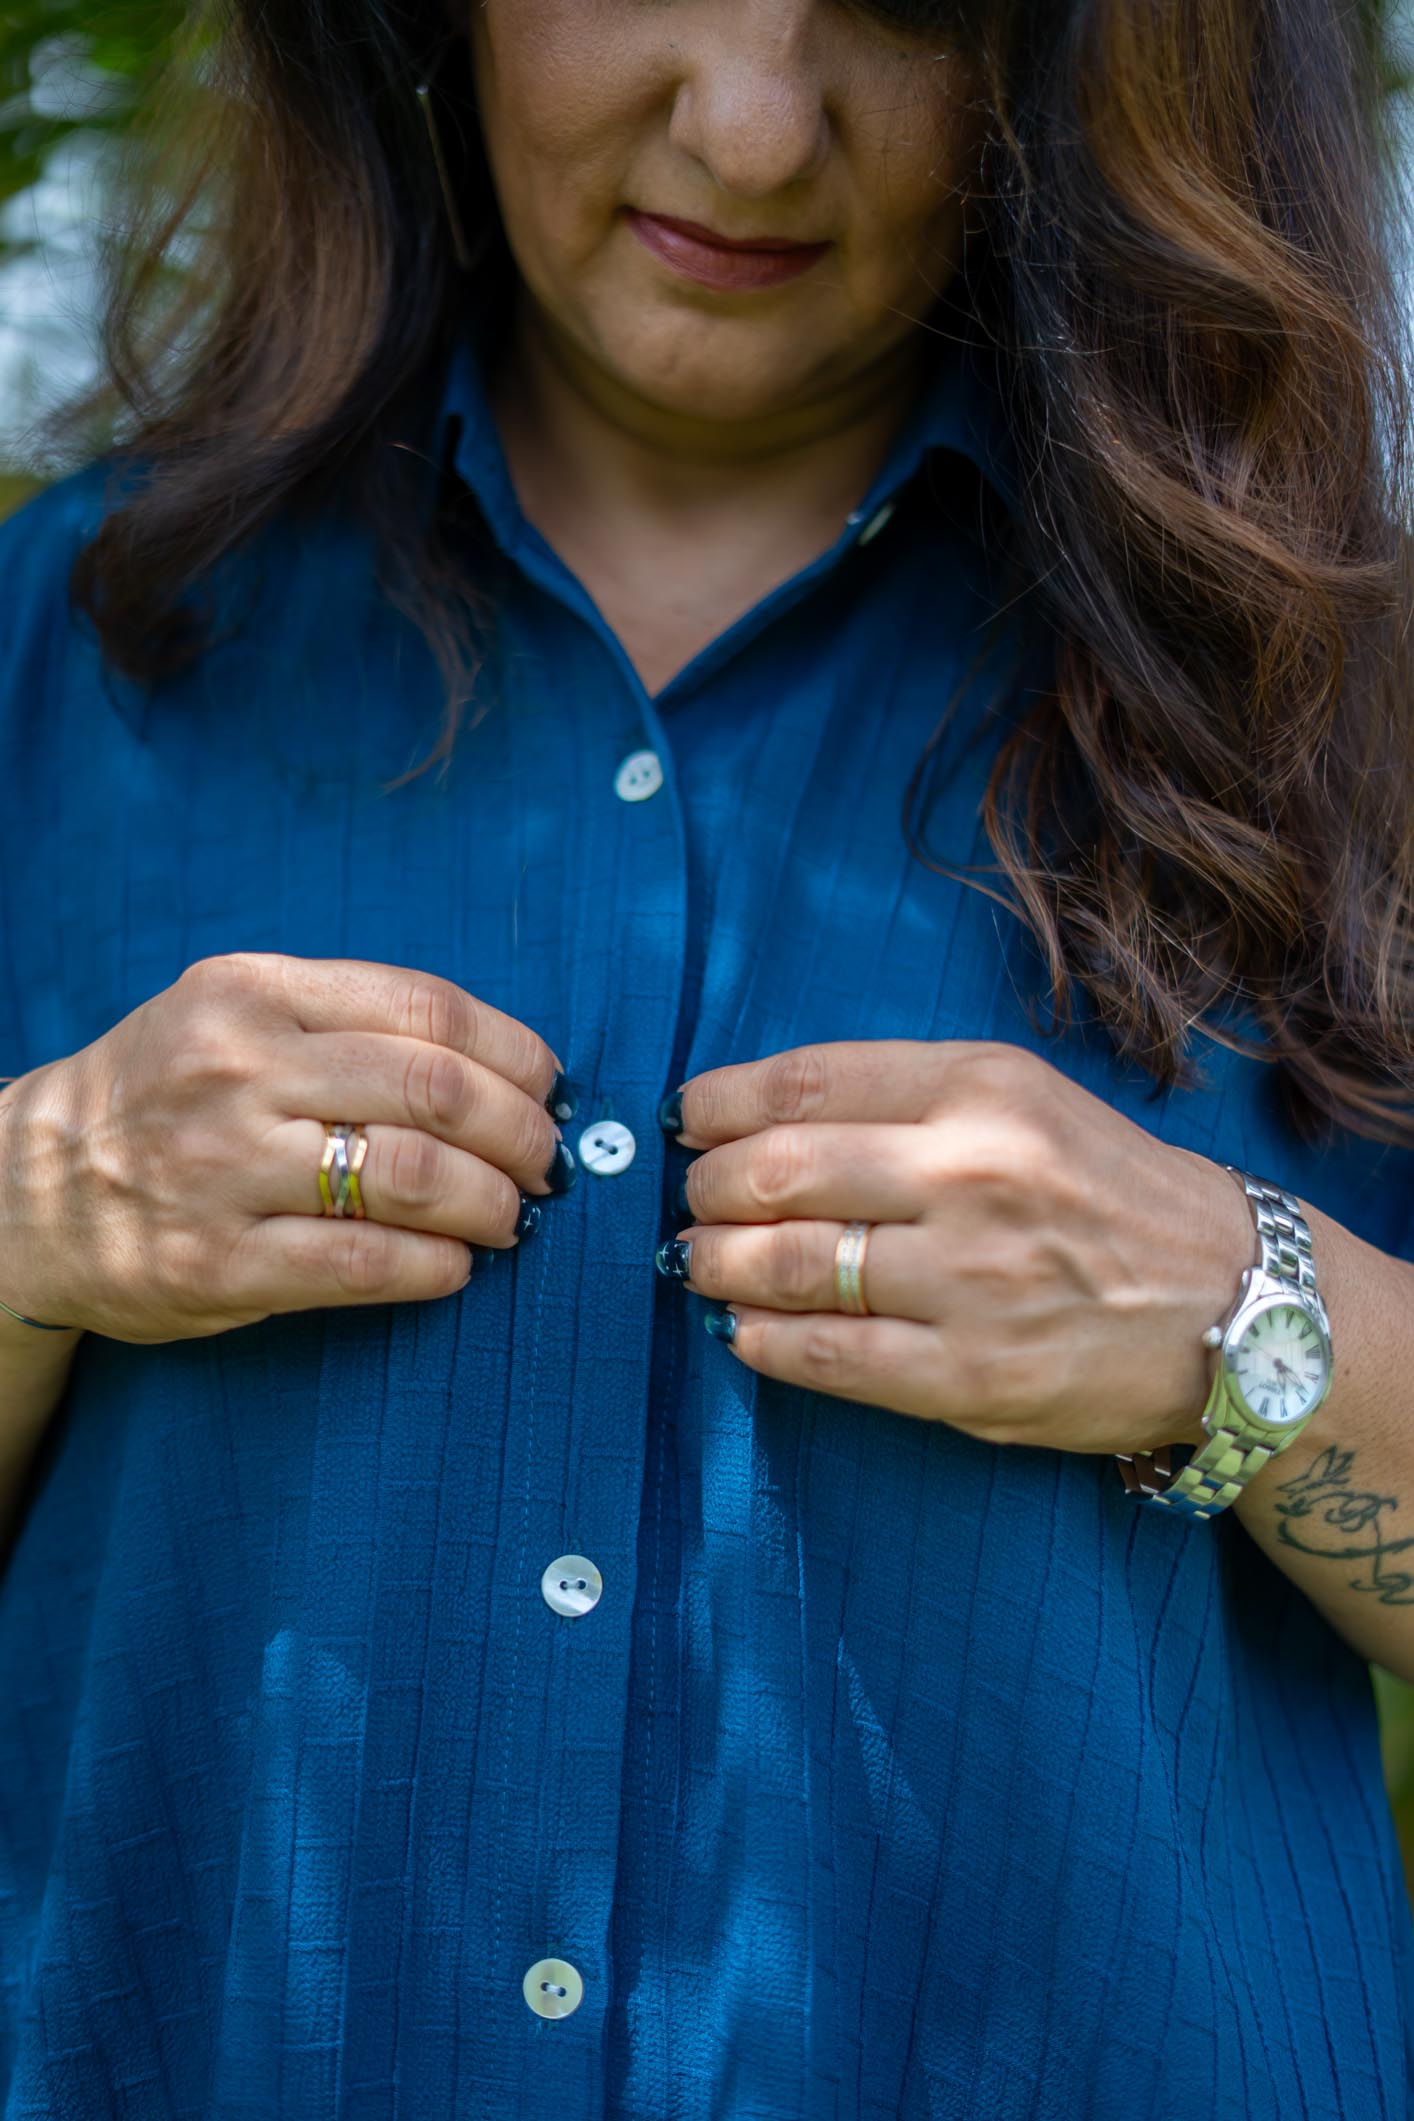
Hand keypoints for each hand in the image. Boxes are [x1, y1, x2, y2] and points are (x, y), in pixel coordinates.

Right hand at [0, 953, 569, 1343]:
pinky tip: (454, 1265)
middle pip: (435, 1091)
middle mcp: (237, 1071)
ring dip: (491, 1202)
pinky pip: (363, 1264)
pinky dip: (436, 1267)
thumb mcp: (231, 1016)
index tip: (548, 1087)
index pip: (425, 1009)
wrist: (26, 1189)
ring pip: (410, 1178)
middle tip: (545, 1164)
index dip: (514, 1054)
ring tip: (510, 1217)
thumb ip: (346, 1023)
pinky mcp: (215, 1263)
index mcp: (251, 994)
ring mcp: (222, 1169)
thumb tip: (504, 1065)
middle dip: (520, 1133)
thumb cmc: (163, 1096)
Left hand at [667, 1040, 1255, 1456]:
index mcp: (984, 1089)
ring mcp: (973, 1281)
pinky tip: (740, 1331)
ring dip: (714, 1264)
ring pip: (787, 1266)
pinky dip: (759, 1342)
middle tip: (694, 1202)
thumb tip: (753, 1116)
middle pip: (778, 1171)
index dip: (719, 1103)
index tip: (687, 1121)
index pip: (805, 1082)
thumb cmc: (1109, 1194)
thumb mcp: (1026, 1100)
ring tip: (699, 1263)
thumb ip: (903, 1097)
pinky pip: (826, 1357)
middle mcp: (975, 1175)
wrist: (1236, 1305)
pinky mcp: (972, 1375)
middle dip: (707, 1188)